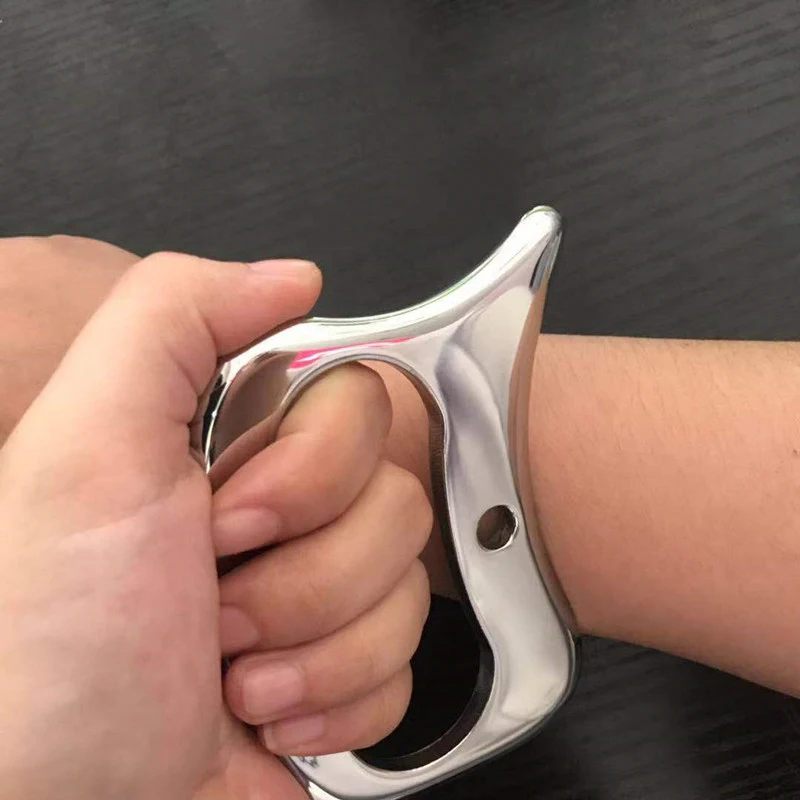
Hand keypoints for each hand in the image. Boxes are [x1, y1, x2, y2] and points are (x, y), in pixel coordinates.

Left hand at [0, 250, 430, 799]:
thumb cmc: (51, 652)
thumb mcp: (85, 451)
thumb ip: (171, 319)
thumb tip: (293, 280)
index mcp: (234, 448)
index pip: (362, 406)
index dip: (311, 472)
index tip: (227, 522)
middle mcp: (283, 515)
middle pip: (399, 501)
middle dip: (307, 575)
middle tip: (215, 605)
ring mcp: (321, 598)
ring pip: (412, 589)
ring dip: (315, 652)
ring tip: (230, 676)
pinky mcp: (347, 674)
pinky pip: (408, 666)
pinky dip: (336, 705)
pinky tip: (264, 719)